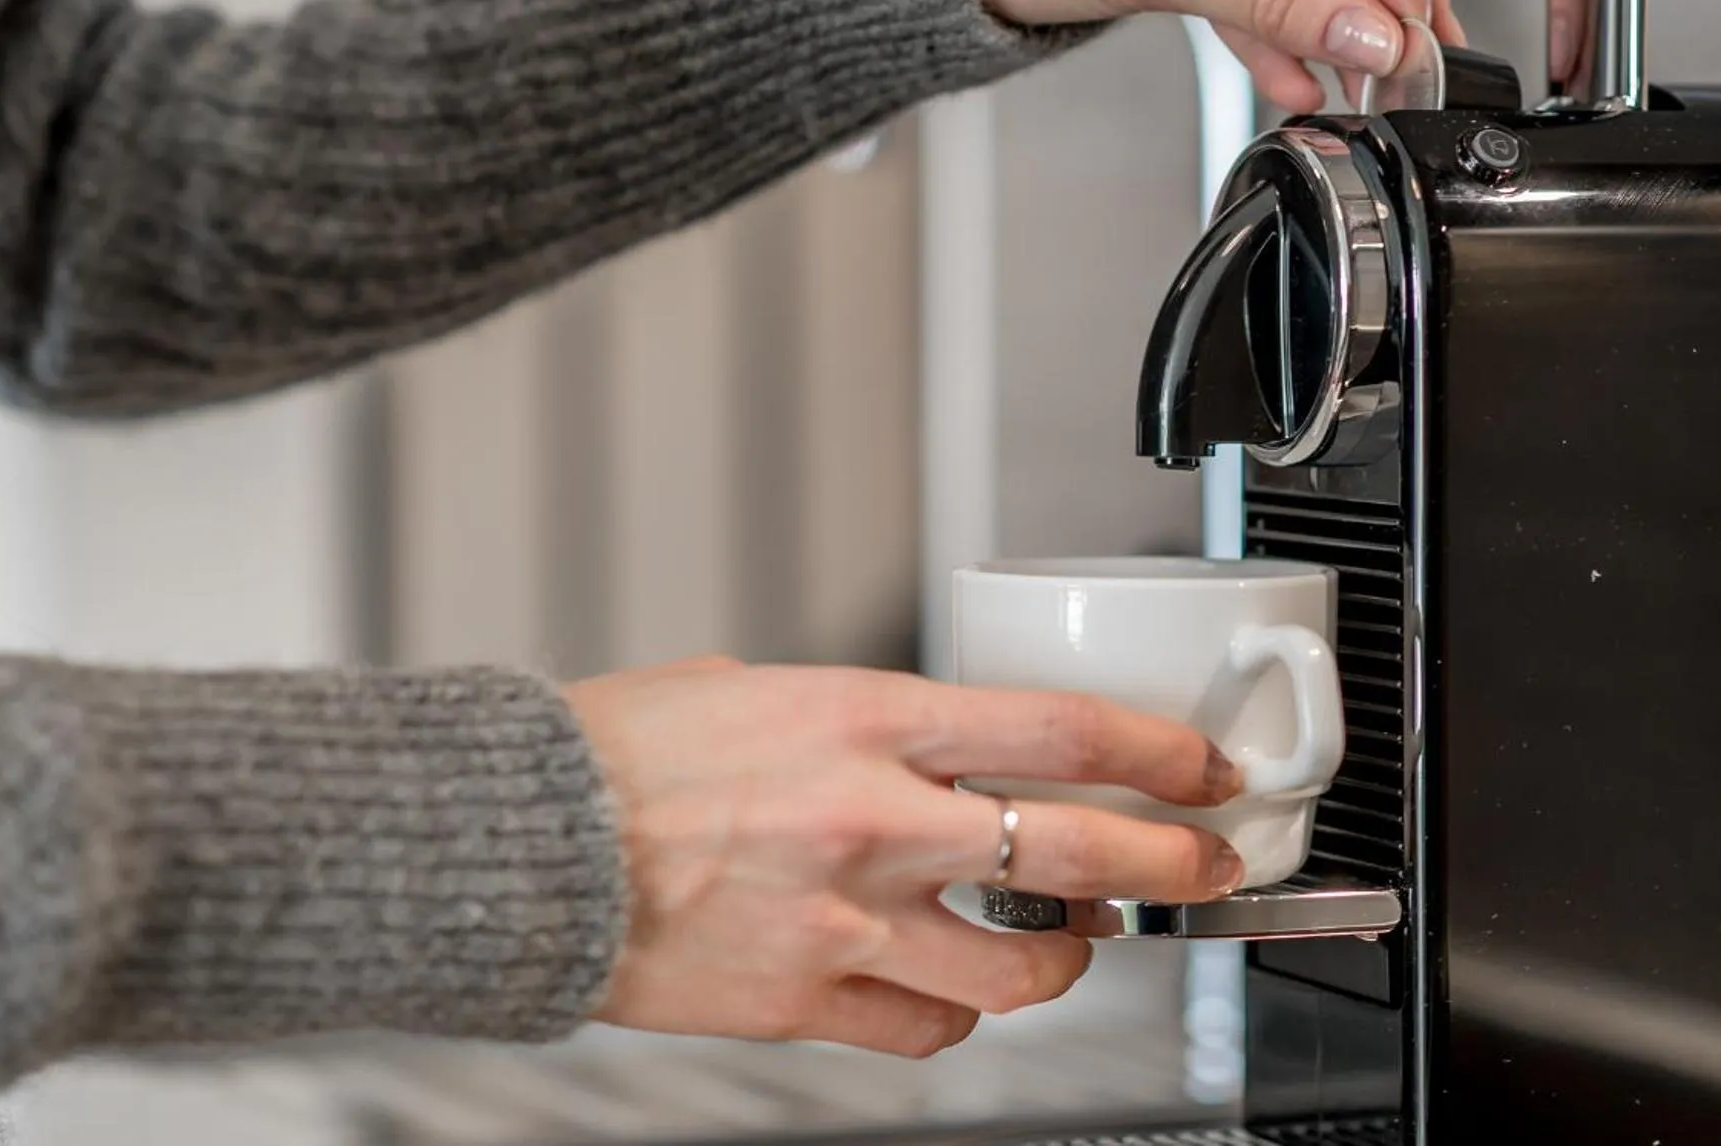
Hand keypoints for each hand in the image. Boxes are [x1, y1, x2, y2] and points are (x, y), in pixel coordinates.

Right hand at [565, 656, 1242, 1057]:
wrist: (515, 843)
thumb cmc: (617, 752)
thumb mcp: (758, 688)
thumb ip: (858, 720)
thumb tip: (922, 743)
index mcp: (866, 719)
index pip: (1061, 731)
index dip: (1160, 752)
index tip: (1202, 767)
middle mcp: (876, 821)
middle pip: (1080, 849)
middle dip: (1172, 863)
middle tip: (1205, 865)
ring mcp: (846, 922)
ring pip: (1023, 967)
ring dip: (1069, 956)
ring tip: (1074, 939)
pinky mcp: (804, 1002)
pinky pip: (927, 1031)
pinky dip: (954, 1015)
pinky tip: (947, 991)